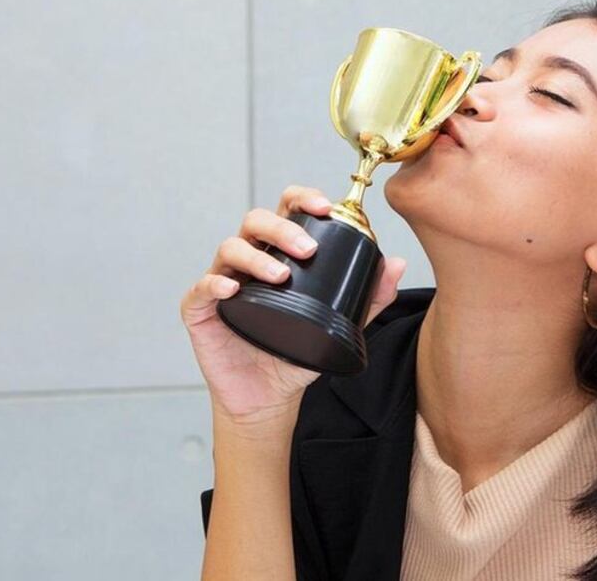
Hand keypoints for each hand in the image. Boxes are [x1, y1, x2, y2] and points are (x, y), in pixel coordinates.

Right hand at [179, 185, 407, 427]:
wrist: (268, 397)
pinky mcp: (200, 308)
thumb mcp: (339, 325)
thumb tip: (396, 264)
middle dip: (283, 227)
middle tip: (308, 250)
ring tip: (280, 275)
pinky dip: (216, 283)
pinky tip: (233, 289)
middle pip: (256, 221)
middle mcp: (249, 259)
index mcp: (278, 252)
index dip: (302, 199)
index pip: (286, 210)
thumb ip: (369, 298)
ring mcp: (222, 280)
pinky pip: (203, 288)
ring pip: (231, 248)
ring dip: (256, 257)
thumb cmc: (297, 353)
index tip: (325, 207)